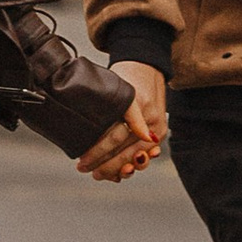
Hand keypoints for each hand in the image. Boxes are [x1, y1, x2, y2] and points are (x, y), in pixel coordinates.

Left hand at [83, 65, 166, 182]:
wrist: (147, 66)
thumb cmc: (125, 76)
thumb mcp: (114, 88)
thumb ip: (107, 109)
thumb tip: (86, 132)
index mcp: (137, 107)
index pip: (115, 138)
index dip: (97, 152)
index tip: (81, 161)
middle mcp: (151, 120)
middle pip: (126, 152)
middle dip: (105, 165)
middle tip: (84, 169)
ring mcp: (157, 128)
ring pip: (135, 157)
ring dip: (116, 169)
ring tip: (99, 174)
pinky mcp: (159, 133)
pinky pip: (144, 155)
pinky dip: (129, 165)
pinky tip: (117, 174)